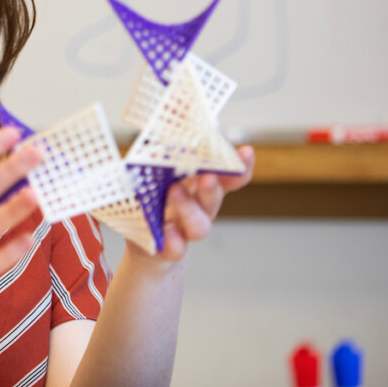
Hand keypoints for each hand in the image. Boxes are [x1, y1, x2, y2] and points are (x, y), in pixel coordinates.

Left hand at [153, 145, 255, 261]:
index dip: (239, 167)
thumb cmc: (150, 203)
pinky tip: (167, 230)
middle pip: (213, 198)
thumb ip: (159, 157)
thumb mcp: (151, 174)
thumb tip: (161, 137)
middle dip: (212, 187)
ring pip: (199, 227)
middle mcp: (197, 209)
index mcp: (197, 187)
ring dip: (190, 209)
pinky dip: (174, 241)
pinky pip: (176, 249)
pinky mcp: (168, 249)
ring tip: (174, 192)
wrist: (141, 245)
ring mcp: (185, 230)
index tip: (246, 153)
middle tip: (207, 176)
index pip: (225, 177)